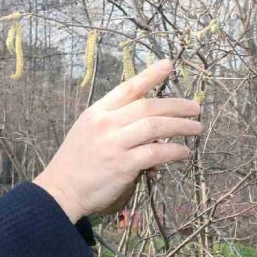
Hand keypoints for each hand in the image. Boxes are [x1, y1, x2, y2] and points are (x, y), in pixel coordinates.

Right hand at [34, 59, 200, 222]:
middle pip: (148, 106)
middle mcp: (105, 123)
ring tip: (196, 128)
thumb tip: (150, 128)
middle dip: (177, 106)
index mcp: (97, 112)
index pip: (128, 88)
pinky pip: (155, 153)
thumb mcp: (90, 132)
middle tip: (196, 109)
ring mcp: (113, 143)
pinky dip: (174, 151)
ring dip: (181, 126)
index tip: (168, 65)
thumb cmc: (77, 163)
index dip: (150, 75)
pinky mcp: (122, 165)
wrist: (60, 191)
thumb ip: (116, 124)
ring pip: (155, 126)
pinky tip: (184, 152)